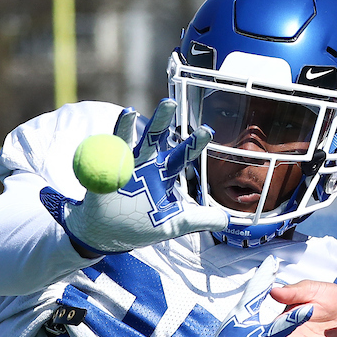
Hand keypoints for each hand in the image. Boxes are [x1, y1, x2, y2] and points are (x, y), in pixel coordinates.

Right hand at [44, 100, 229, 254]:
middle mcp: (148, 163)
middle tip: (171, 102)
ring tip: (137, 109)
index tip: (207, 130)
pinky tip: (125, 116)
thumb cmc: (142, 226)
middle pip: (158, 138)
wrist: (108, 234)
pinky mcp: (110, 167)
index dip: (194, 143)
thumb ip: (201, 219)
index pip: (182, 155)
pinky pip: (114, 146)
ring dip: (137, 122)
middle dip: (164, 121)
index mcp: (165, 174)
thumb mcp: (175, 225)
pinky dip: (119, 130)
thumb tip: (228, 220)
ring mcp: (128, 163)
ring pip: (135, 138)